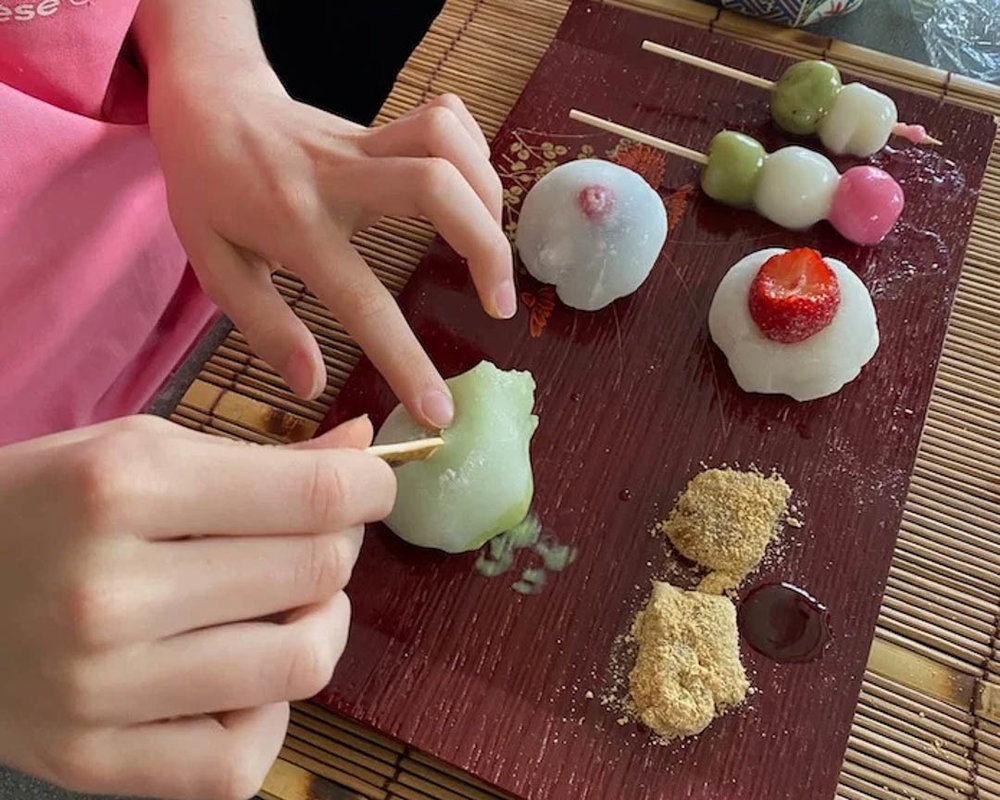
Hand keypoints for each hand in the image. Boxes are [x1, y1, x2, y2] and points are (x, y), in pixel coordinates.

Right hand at [0, 415, 393, 799]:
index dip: (372, 488)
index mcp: (126, 489)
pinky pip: (242, 758)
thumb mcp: (136, 452)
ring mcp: (100, 688)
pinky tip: (242, 674)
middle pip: (318, 574)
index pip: (316, 497)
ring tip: (291, 604)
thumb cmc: (40, 506)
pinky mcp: (91, 761)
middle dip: (340, 547)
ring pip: (302, 664)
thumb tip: (363, 447)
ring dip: (322, 625)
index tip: (372, 486)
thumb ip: (261, 456)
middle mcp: (112, 591)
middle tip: (317, 536)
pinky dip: (266, 712)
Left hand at [148, 58, 510, 428]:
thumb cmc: (208, 191)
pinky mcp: (378, 124)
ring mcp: (362, 142)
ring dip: (487, 193)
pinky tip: (468, 190)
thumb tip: (312, 384)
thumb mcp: (215, 267)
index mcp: (294, 228)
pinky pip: (444, 117)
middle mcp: (337, 179)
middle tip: (498, 303)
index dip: (407, 362)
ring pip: (446, 142)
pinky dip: (473, 150)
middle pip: (435, 188)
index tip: (440, 411)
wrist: (206, 102)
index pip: (363, 301)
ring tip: (489, 245)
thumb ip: (265, 326)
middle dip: (487, 247)